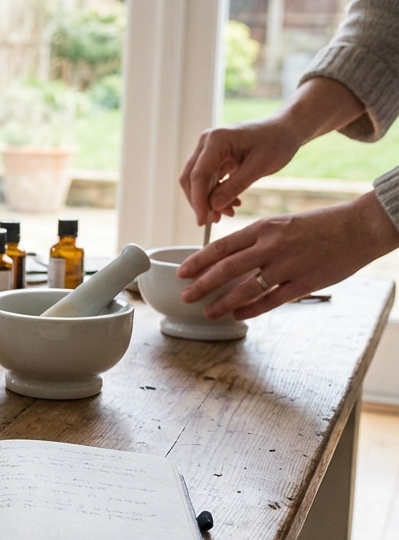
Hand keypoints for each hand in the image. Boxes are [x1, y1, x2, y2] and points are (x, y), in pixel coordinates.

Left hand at [177, 192, 398, 319]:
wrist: (358, 227)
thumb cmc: (318, 226)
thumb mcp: (281, 223)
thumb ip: (255, 239)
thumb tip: (228, 256)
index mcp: (263, 228)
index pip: (221, 246)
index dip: (198, 261)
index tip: (181, 272)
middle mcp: (272, 246)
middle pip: (227, 268)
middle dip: (202, 285)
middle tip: (185, 296)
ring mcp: (288, 265)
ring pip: (246, 288)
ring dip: (223, 302)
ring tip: (208, 312)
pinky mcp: (305, 283)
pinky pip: (272, 300)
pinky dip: (252, 310)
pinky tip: (239, 316)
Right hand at [179, 119, 301, 225]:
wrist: (286, 129)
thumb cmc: (277, 142)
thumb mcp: (259, 167)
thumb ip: (235, 186)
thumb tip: (213, 207)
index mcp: (216, 140)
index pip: (198, 175)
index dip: (198, 200)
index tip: (202, 221)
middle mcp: (206, 143)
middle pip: (191, 179)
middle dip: (200, 202)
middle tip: (213, 221)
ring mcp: (208, 149)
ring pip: (197, 181)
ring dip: (209, 200)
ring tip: (229, 213)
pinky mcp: (214, 157)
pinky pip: (208, 179)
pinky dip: (216, 194)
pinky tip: (232, 204)